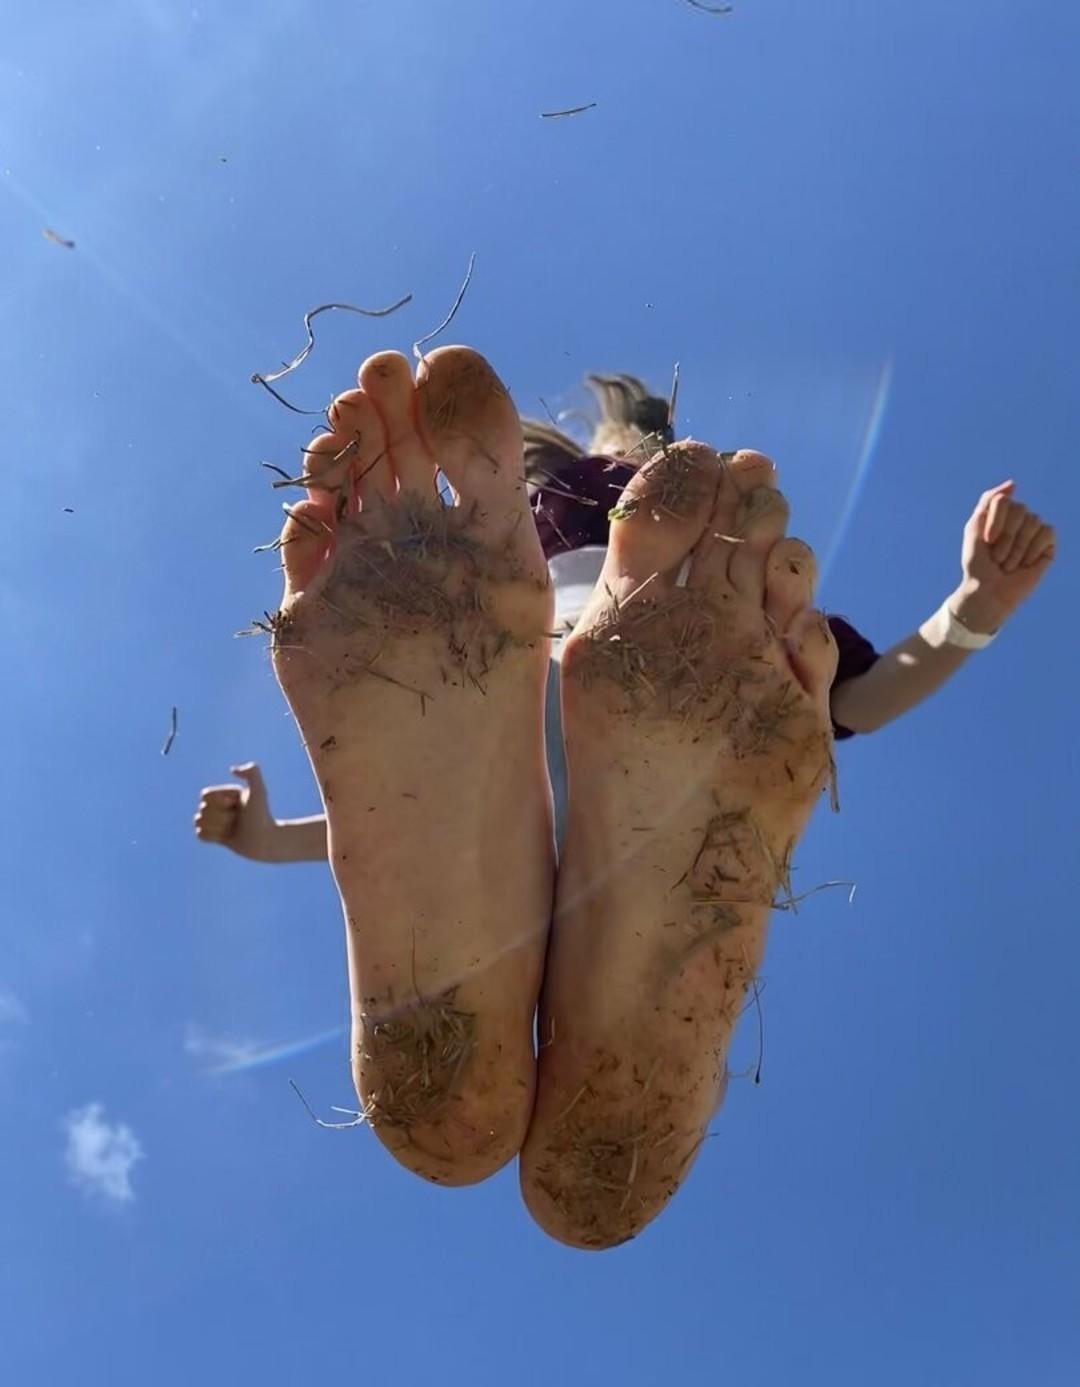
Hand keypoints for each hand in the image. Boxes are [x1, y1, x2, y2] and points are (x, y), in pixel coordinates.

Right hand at [193, 763, 276, 861]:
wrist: (266, 841)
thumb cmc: (262, 816)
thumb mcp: (259, 791)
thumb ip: (252, 772)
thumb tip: (232, 770)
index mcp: (228, 794)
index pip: (205, 795)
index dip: (219, 802)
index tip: (236, 805)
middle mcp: (221, 806)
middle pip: (202, 810)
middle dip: (221, 817)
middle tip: (238, 821)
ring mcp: (217, 820)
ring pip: (199, 822)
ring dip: (217, 828)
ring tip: (233, 830)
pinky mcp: (215, 835)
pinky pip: (199, 834)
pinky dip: (211, 837)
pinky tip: (226, 838)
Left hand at [956, 481, 1055, 631]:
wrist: (987, 591)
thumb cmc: (978, 563)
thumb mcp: (974, 528)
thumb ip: (989, 501)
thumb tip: (1013, 483)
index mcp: (1000, 513)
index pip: (1003, 500)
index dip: (995, 522)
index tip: (987, 542)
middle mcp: (1019, 518)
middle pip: (1020, 510)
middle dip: (1006, 537)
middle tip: (997, 557)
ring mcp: (1034, 530)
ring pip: (1033, 522)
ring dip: (1017, 548)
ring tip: (1008, 564)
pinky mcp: (1048, 544)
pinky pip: (1047, 533)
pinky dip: (1033, 550)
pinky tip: (1025, 563)